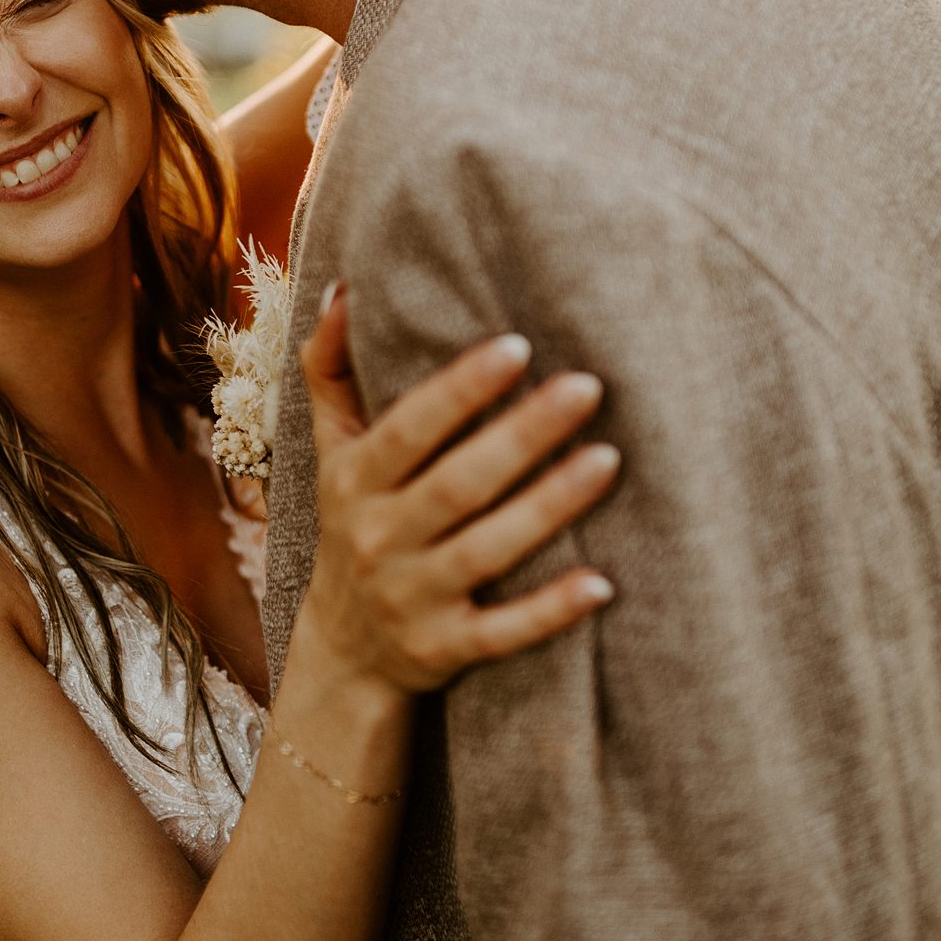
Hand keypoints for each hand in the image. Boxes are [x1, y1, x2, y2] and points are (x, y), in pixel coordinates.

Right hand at [296, 288, 618, 692]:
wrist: (344, 652)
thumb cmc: (354, 522)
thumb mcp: (331, 450)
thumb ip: (331, 369)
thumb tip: (344, 288)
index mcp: (353, 481)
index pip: (407, 429)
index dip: (459, 390)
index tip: (517, 346)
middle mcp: (377, 540)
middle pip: (456, 485)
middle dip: (522, 435)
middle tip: (587, 386)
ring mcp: (412, 599)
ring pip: (486, 552)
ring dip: (548, 507)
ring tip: (609, 459)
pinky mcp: (445, 650)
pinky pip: (503, 633)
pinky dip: (550, 612)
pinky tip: (602, 583)